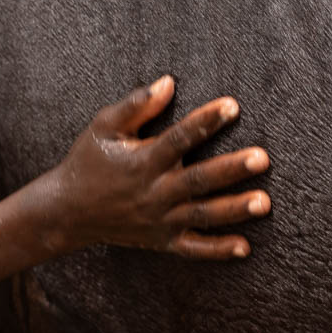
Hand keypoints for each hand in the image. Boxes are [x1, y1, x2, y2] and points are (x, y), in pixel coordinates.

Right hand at [46, 75, 269, 259]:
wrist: (67, 211)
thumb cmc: (87, 162)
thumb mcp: (103, 128)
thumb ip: (135, 106)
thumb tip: (168, 82)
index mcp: (142, 161)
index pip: (179, 138)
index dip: (205, 121)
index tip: (232, 105)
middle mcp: (154, 192)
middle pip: (198, 179)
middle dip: (231, 169)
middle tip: (262, 158)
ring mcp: (159, 219)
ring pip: (202, 215)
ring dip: (233, 209)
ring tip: (264, 202)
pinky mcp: (161, 240)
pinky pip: (192, 248)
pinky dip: (217, 250)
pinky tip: (244, 247)